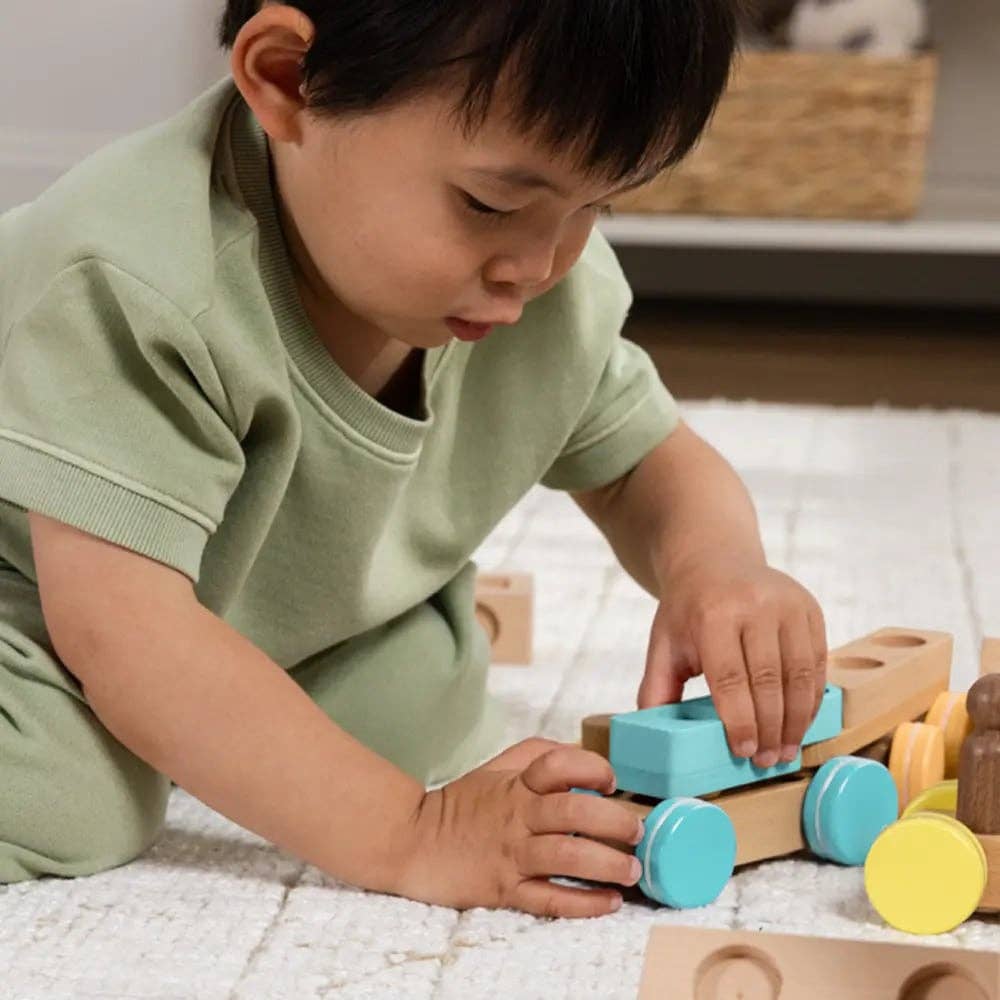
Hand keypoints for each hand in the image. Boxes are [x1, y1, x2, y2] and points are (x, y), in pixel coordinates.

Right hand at [395, 739, 645, 916]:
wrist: (412, 840)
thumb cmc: (463, 803)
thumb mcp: (498, 767)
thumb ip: (538, 755)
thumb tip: (580, 751)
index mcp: (517, 783)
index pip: (559, 764)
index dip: (592, 769)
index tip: (611, 782)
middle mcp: (517, 815)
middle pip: (573, 813)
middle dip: (614, 822)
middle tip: (636, 831)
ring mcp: (511, 853)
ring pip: (567, 857)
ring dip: (607, 864)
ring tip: (631, 870)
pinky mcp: (504, 889)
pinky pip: (550, 899)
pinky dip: (584, 903)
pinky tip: (609, 902)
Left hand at [641, 556, 827, 767]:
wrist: (715, 561)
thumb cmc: (688, 611)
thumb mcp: (663, 643)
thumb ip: (657, 688)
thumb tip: (653, 736)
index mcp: (714, 614)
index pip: (730, 678)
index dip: (740, 720)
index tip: (742, 752)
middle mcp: (755, 605)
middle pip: (768, 680)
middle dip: (769, 728)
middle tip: (765, 762)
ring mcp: (787, 604)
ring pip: (800, 675)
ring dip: (796, 720)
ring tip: (785, 751)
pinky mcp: (810, 609)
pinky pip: (817, 663)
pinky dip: (811, 699)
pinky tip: (801, 723)